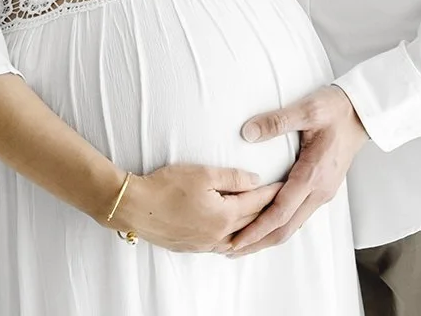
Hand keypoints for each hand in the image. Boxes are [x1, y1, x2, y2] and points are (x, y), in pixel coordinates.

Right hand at [108, 164, 281, 253]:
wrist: (134, 207)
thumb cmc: (166, 186)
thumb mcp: (203, 174)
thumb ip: (233, 178)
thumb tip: (256, 180)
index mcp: (225, 215)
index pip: (258, 202)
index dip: (273, 192)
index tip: (286, 184)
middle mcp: (220, 235)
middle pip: (252, 222)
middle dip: (269, 210)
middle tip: (283, 199)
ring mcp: (206, 244)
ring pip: (240, 238)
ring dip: (254, 228)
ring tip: (265, 218)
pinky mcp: (194, 247)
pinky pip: (224, 245)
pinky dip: (236, 238)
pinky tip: (237, 234)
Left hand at [228, 85, 368, 256]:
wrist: (362, 113)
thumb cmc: (336, 110)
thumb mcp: (307, 109)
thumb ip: (277, 121)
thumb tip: (247, 133)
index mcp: (313, 174)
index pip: (281, 212)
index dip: (257, 229)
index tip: (236, 240)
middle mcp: (320, 190)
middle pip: (286, 228)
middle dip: (258, 242)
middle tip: (230, 250)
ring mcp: (323, 192)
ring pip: (293, 224)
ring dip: (268, 237)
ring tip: (244, 243)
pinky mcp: (323, 189)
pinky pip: (299, 215)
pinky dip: (280, 225)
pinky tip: (266, 225)